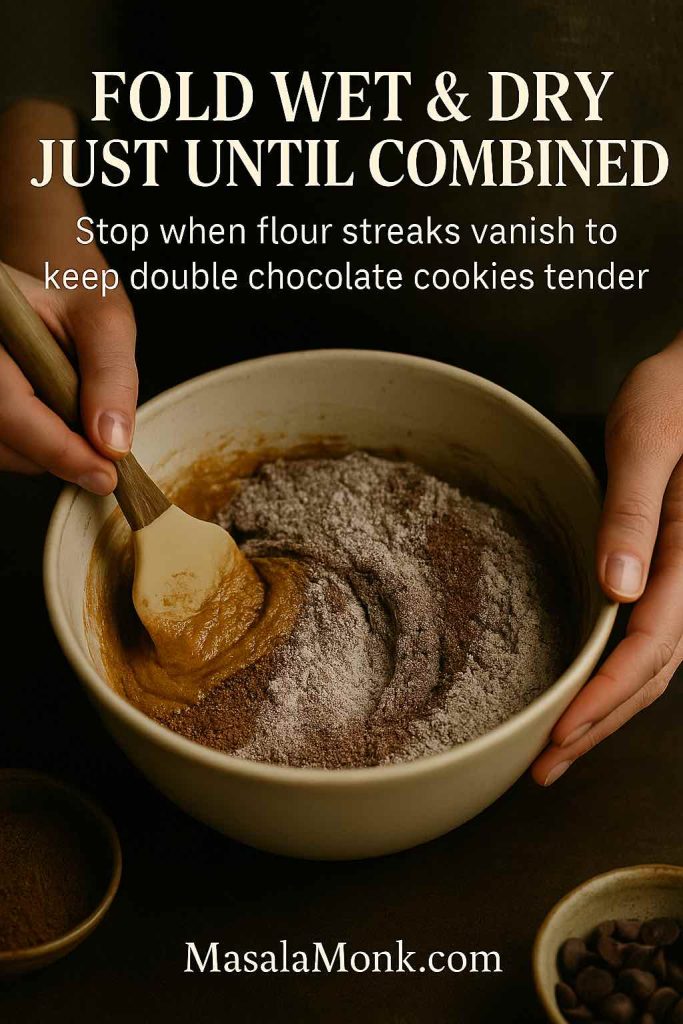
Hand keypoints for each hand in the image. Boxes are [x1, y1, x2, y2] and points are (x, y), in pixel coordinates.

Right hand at [0, 263, 136, 493]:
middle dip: (55, 456)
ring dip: (44, 455)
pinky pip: (0, 447)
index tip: (104, 475)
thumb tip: (112, 443)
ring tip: (75, 418)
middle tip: (101, 454)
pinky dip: (32, 449)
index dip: (58, 450)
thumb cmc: (75, 298)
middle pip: (1, 439)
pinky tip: (54, 424)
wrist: (50, 291)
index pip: (9, 407)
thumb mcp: (104, 321)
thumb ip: (111, 375)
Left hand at [533, 330, 682, 785]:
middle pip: (654, 673)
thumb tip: (619, 589)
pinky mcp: (677, 573)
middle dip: (599, 725)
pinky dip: (619, 679)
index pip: (651, 645)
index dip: (605, 696)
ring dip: (609, 714)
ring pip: (657, 667)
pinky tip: (589, 695)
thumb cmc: (675, 396)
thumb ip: (635, 513)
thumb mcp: (649, 441)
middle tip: (543, 767)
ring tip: (559, 751)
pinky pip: (654, 641)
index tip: (560, 733)